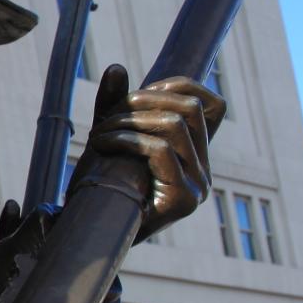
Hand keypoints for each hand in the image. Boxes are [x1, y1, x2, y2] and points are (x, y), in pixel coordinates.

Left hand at [82, 65, 223, 237]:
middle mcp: (203, 171)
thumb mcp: (110, 138)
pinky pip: (160, 150)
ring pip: (175, 126)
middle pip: (190, 109)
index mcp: (194, 155)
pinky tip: (102, 145)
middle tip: (107, 116)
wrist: (88, 233)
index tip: (141, 94)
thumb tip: (118, 69)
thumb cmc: (101, 187)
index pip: (213, 106)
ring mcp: (197, 187)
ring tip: (98, 134)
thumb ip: (114, 106)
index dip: (182, 87)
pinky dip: (126, 139)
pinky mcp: (182, 200)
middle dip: (143, 101)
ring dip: (128, 120)